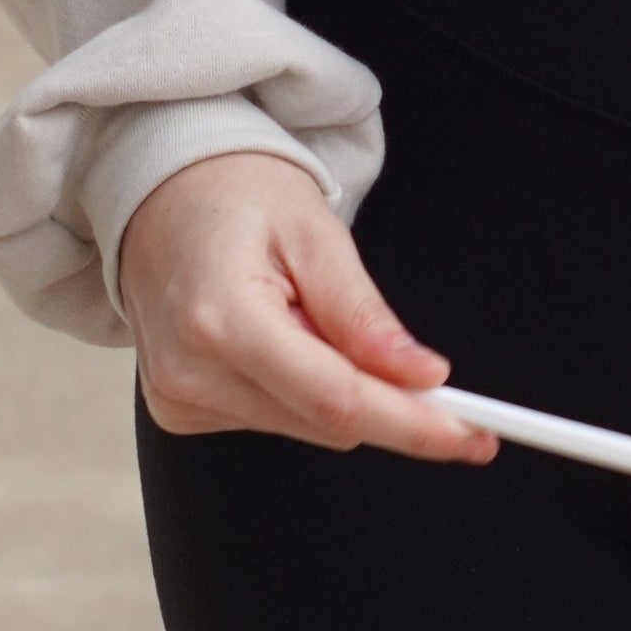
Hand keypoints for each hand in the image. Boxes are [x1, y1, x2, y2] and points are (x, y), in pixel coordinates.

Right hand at [118, 152, 497, 464]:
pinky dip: (298, 391)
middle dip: (390, 405)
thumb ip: (363, 313)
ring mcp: (176, 397)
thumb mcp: (315, 233)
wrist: (160, 194)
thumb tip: (420, 375)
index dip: (412, 424)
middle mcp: (189, 370)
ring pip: (304, 427)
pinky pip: (271, 420)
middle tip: (430, 377)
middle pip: (325, 422)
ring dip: (336, 390)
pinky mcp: (177, 411)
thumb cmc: (236, 198)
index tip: (470, 435)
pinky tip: (279, 339)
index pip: (335, 399)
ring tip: (308, 315)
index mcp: (222, 318)